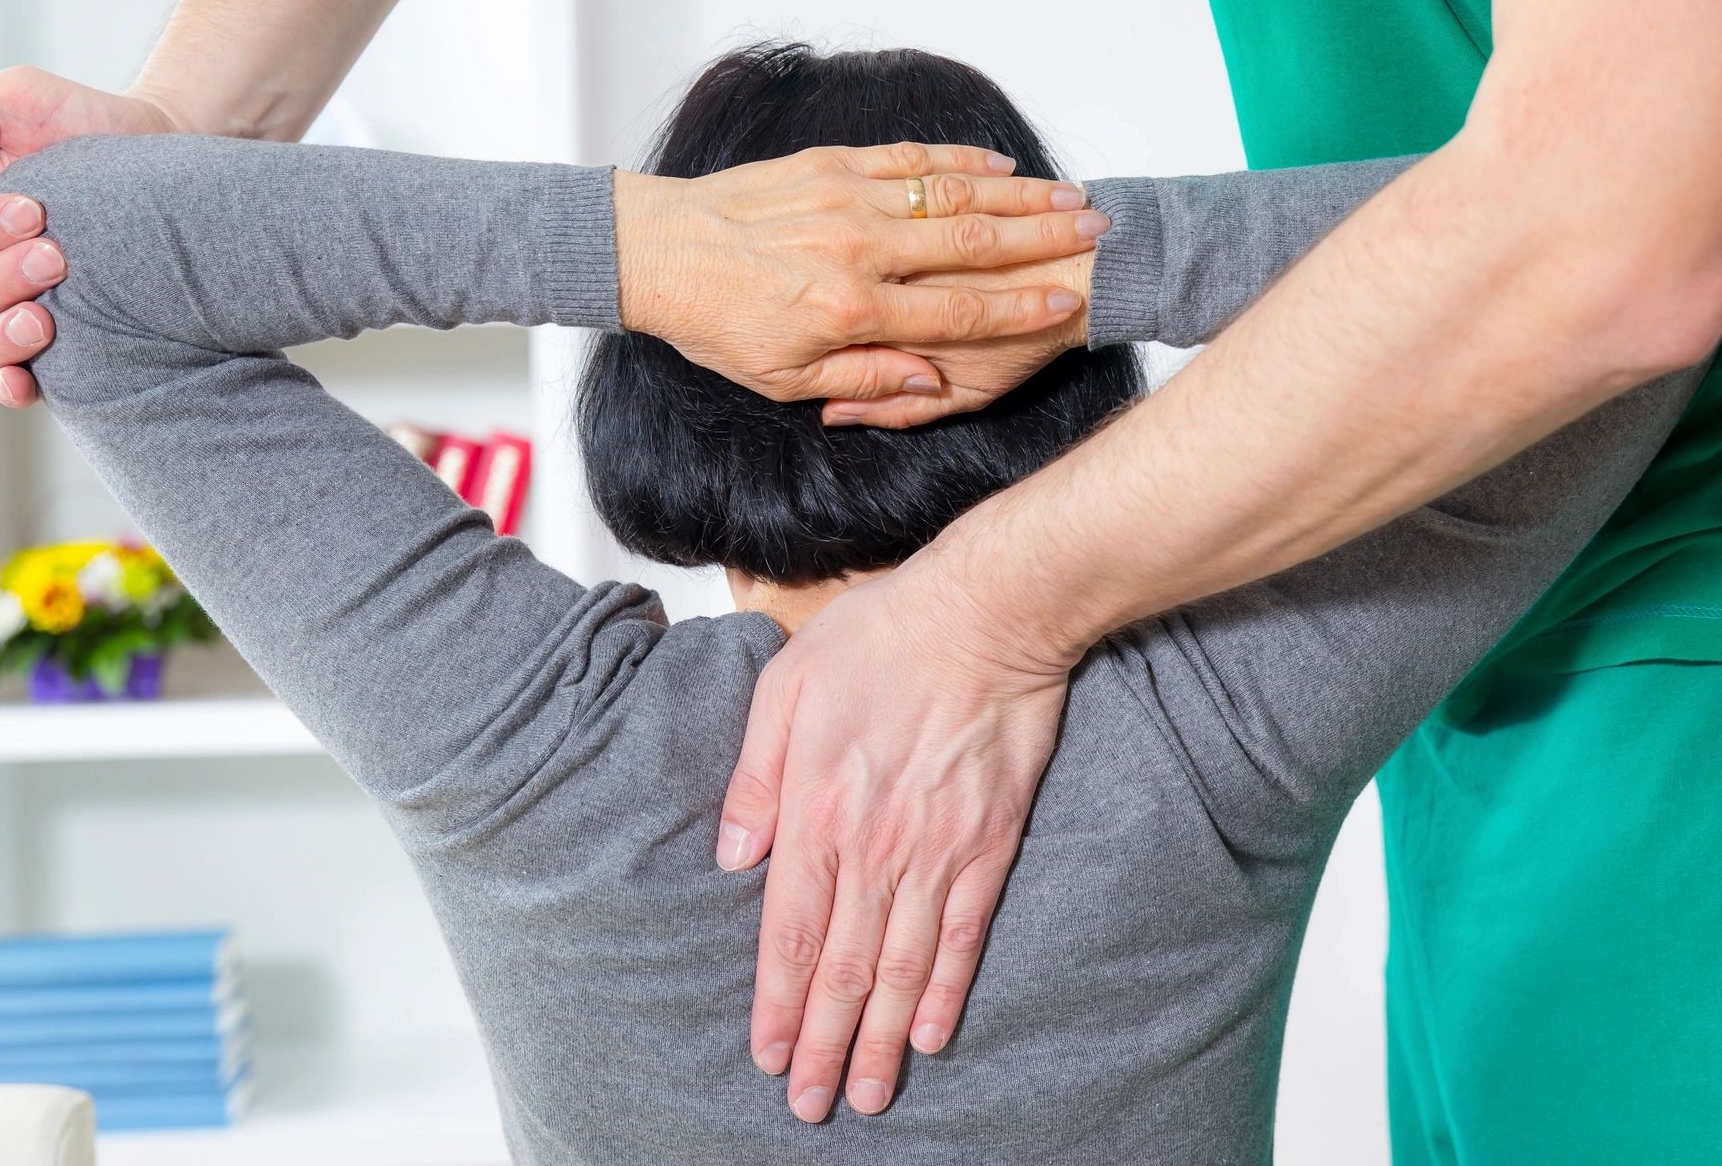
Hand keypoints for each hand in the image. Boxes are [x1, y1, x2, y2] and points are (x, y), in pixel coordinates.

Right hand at [0, 66, 188, 406]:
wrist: (168, 152)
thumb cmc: (88, 122)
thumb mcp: (15, 94)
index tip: (35, 210)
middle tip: (57, 255)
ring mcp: (13, 304)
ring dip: (2, 335)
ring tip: (46, 318)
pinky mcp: (59, 335)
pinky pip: (13, 378)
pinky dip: (10, 385)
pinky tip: (28, 382)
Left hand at [613, 142, 1106, 402]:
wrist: (657, 251)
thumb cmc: (719, 322)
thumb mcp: (784, 378)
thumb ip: (864, 382)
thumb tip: (925, 379)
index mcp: (850, 311)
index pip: (958, 311)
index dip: (1022, 309)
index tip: (1070, 305)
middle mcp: (857, 251)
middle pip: (972, 243)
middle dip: (1044, 240)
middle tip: (1098, 236)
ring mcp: (846, 200)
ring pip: (950, 194)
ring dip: (1018, 196)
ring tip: (1070, 199)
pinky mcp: (830, 164)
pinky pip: (908, 159)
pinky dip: (958, 162)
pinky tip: (997, 168)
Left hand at [718, 559, 1079, 1121]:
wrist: (986, 614)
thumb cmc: (881, 637)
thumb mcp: (784, 688)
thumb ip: (754, 778)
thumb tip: (732, 855)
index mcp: (817, 813)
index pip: (789, 937)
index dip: (779, 1007)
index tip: (769, 1057)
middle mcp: (875, 848)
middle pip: (843, 971)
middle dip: (825, 1047)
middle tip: (811, 1106)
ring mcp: (937, 852)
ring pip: (902, 969)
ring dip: (882, 1040)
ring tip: (870, 1094)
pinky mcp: (989, 844)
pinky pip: (964, 935)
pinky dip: (946, 989)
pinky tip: (932, 1033)